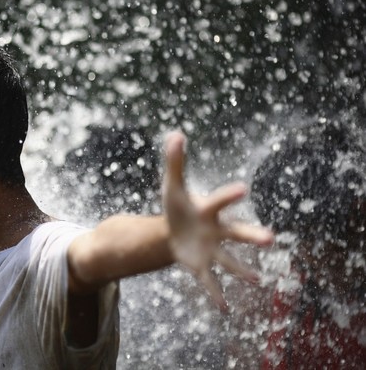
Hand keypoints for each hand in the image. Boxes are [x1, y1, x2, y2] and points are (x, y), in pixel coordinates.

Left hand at [163, 131, 273, 310]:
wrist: (172, 230)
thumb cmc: (177, 205)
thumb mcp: (172, 185)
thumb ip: (175, 161)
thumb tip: (175, 133)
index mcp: (208, 210)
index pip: (219, 201)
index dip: (229, 195)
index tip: (243, 189)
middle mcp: (216, 231)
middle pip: (236, 233)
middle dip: (251, 236)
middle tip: (270, 239)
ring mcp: (210, 250)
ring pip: (228, 261)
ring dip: (242, 270)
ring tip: (257, 280)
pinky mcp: (200, 265)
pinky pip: (209, 281)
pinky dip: (215, 293)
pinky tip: (224, 309)